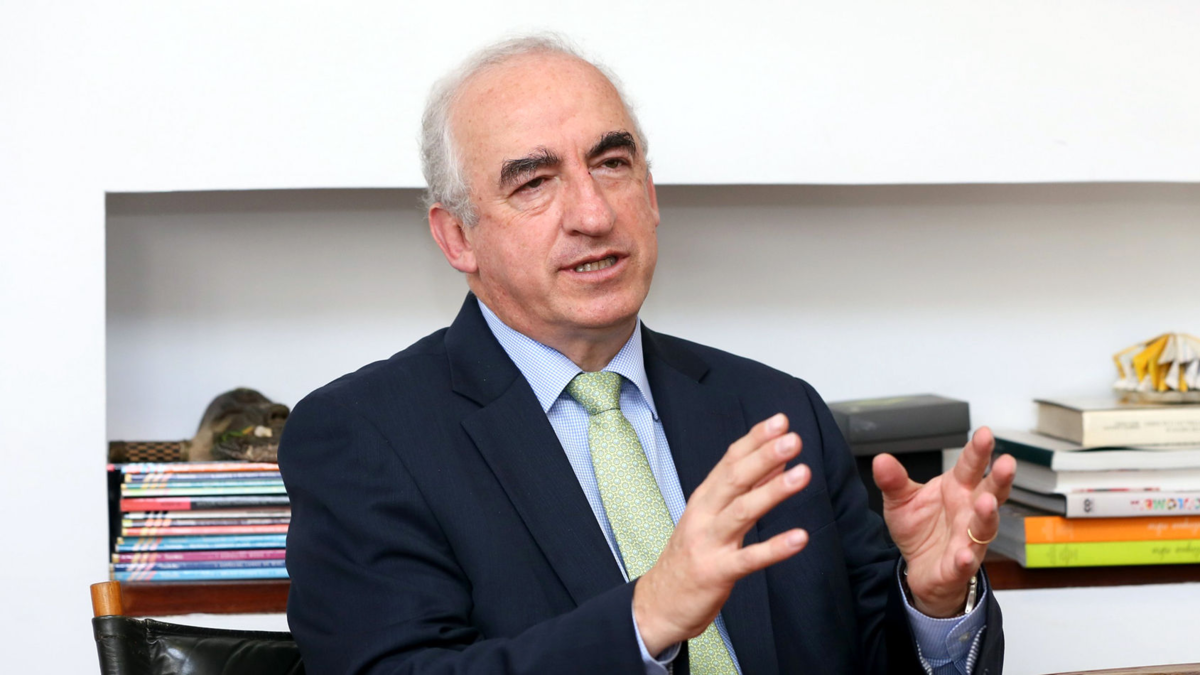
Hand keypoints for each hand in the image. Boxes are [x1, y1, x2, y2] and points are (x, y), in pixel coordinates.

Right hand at [633, 413, 810, 654]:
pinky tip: (800, 538)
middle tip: (792, 439)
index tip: (780, 421)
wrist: (658, 603)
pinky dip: (775, 547)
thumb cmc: (689, 556)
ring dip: (772, 491)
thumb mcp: (712, 516)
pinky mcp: (717, 572)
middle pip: (734, 479)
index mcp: (704, 499)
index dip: (755, 440)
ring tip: (802, 474)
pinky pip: (749, 559)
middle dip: (764, 456)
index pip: (730, 461)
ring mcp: (709, 543)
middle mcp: (704, 515)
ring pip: (742, 511)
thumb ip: (745, 489)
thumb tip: (776, 460)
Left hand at [872, 427, 1015, 616]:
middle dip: (999, 478)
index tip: (985, 433)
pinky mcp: (959, 566)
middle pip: (990, 492)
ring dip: (987, 516)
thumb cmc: (919, 528)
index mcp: (957, 488)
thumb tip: (881, 459)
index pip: (970, 466)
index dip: (979, 451)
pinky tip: (964, 556)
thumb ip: (893, 481)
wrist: (919, 566)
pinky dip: (966, 559)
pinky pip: (965, 563)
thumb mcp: (900, 500)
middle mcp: (969, 511)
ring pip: (984, 527)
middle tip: (1006, 463)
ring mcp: (969, 539)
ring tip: (986, 503)